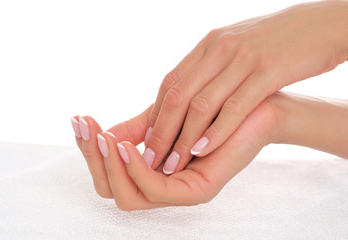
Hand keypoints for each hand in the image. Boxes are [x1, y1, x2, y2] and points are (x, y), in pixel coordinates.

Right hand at [71, 93, 282, 209]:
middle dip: (93, 158)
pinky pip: (155, 191)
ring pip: (126, 196)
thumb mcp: (163, 116)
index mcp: (153, 171)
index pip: (108, 174)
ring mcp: (179, 192)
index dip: (89, 149)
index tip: (79, 119)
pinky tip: (126, 146)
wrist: (253, 104)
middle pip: (111, 190)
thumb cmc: (210, 108)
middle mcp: (163, 186)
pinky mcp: (198, 191)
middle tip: (85, 126)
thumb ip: (134, 129)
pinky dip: (136, 170)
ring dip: (109, 165)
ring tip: (102, 136)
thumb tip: (100, 132)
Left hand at [144, 0, 347, 174]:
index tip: (147, 139)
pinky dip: (216, 131)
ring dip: (183, 138)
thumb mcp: (235, 50)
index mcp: (209, 45)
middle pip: (178, 95)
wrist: (318, 26)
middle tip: (150, 158)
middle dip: (161, 131)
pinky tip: (203, 151)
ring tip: (171, 164)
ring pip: (201, 104)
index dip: (156, 113)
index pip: (170, 82)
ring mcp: (243, 59)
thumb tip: (189, 95)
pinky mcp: (267, 71)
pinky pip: (235, 107)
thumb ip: (211, 68)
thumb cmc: (274, 44)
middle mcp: (220, 49)